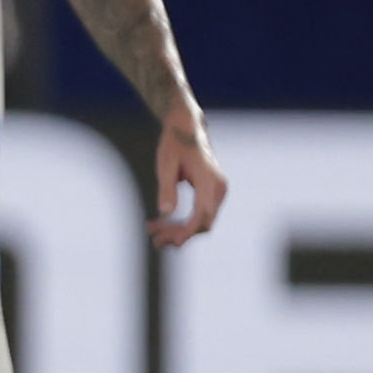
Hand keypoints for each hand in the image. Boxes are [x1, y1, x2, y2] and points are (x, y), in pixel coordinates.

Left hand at [150, 113, 225, 247]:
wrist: (187, 130)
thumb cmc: (174, 145)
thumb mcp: (165, 165)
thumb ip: (166, 189)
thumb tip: (165, 213)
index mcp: (209, 180)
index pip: (203, 213)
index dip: (189, 231)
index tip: (173, 243)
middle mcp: (218, 188)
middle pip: (204, 221)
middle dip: (180, 234)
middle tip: (154, 240)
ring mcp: (217, 192)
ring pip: (202, 220)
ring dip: (179, 230)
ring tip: (153, 234)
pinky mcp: (211, 194)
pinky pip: (200, 214)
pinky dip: (183, 222)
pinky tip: (162, 224)